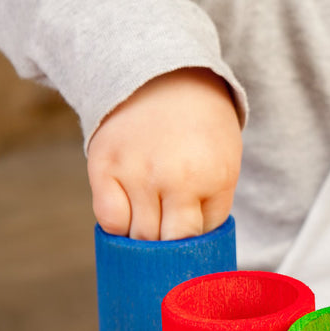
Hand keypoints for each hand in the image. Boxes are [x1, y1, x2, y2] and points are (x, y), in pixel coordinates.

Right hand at [86, 68, 242, 240]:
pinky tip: (130, 210)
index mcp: (215, 177)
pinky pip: (109, 220)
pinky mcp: (104, 166)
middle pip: (169, 244)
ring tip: (153, 215)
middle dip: (171, 247)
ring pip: (138, 238)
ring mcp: (137, 172)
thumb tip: (191, 255)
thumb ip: (211, 206)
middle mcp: (176, 178)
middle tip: (170, 235)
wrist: (165, 76)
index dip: (196, 244)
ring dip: (145, 237)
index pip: (201, 238)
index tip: (191, 244)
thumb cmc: (200, 127)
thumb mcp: (224, 163)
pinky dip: (119, 225)